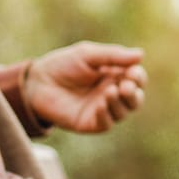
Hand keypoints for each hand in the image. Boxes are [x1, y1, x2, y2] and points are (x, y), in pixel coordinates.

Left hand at [25, 41, 145, 132]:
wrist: (37, 81)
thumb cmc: (62, 65)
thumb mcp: (87, 54)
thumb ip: (112, 55)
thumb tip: (140, 54)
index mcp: (114, 75)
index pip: (136, 78)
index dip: (138, 76)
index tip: (132, 72)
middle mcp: (111, 93)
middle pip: (135, 98)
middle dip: (134, 92)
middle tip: (126, 86)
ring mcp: (102, 109)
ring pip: (123, 111)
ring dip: (120, 103)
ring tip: (110, 91)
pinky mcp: (90, 123)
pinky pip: (106, 123)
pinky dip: (106, 115)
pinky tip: (100, 104)